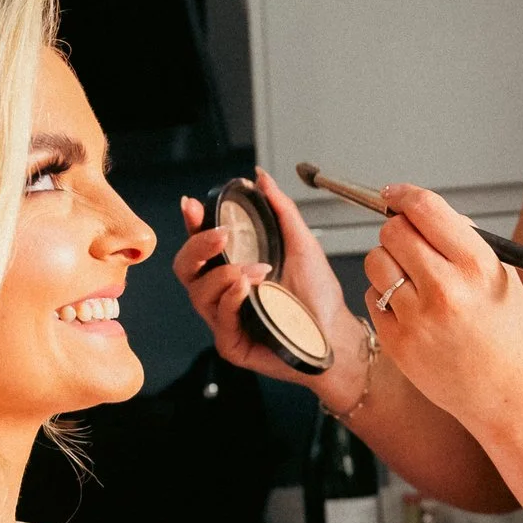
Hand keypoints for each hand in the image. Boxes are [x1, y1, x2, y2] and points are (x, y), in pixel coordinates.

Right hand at [175, 170, 365, 406]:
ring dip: (225, 274)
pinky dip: (231, 299)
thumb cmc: (319, 295)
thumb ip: (280, 209)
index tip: (192, 205)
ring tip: (257, 270)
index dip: (191, 224)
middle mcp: (223, 293)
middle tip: (222, 234)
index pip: (201, 244)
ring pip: (199, 293)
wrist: (337, 332)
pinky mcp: (232, 344)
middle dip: (197, 246)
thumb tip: (261, 178)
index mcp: (234, 267)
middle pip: (186, 268)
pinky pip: (219, 320)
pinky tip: (248, 288)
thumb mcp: (302, 243)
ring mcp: (225, 320)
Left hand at [362, 185, 522, 432]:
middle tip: (407, 243)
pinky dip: (386, 299)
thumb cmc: (507, 333)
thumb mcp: (501, 276)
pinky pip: (371, 298)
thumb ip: (463, 241)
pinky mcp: (397, 343)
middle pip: (392, 232)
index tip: (393, 195)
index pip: (425, 208)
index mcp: (476, 265)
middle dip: (396, 231)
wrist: (507, 394)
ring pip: (375, 262)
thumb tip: (417, 210)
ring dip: (387, 264)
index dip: (403, 195)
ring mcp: (417, 318)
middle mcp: (445, 289)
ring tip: (412, 282)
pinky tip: (413, 314)